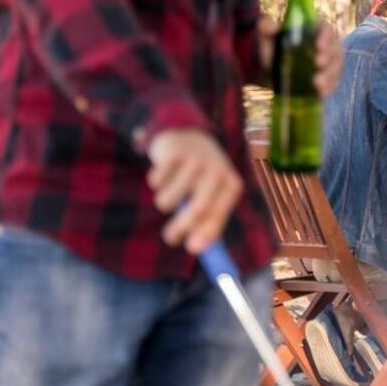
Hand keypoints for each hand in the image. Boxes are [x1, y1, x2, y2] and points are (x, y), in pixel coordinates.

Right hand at [147, 128, 243, 253]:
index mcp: (231, 184)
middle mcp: (217, 170)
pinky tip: (164, 173)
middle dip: (181, 228)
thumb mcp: (212, 195)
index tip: (191, 249)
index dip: (206, 234)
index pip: (218, 214)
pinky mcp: (174, 153)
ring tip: (169, 194)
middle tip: (170, 238)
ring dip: (164, 203)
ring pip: (170, 198)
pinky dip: (155, 184)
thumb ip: (208, 222)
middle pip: (197, 209)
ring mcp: (196, 160)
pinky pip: (156, 182)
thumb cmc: (202, 176)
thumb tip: (197, 250)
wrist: (189, 136)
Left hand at [256, 17, 342, 97]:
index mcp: (315, 31)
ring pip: (336, 68)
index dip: (325, 37)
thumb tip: (269, 26)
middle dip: (328, 57)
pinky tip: (321, 93)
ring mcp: (329, 64)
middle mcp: (327, 46)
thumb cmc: (271, 49)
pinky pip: (333, 83)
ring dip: (329, 75)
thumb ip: (266, 28)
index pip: (326, 29)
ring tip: (317, 83)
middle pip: (335, 49)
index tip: (318, 46)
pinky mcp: (327, 80)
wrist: (269, 71)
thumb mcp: (266, 37)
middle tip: (318, 63)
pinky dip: (328, 88)